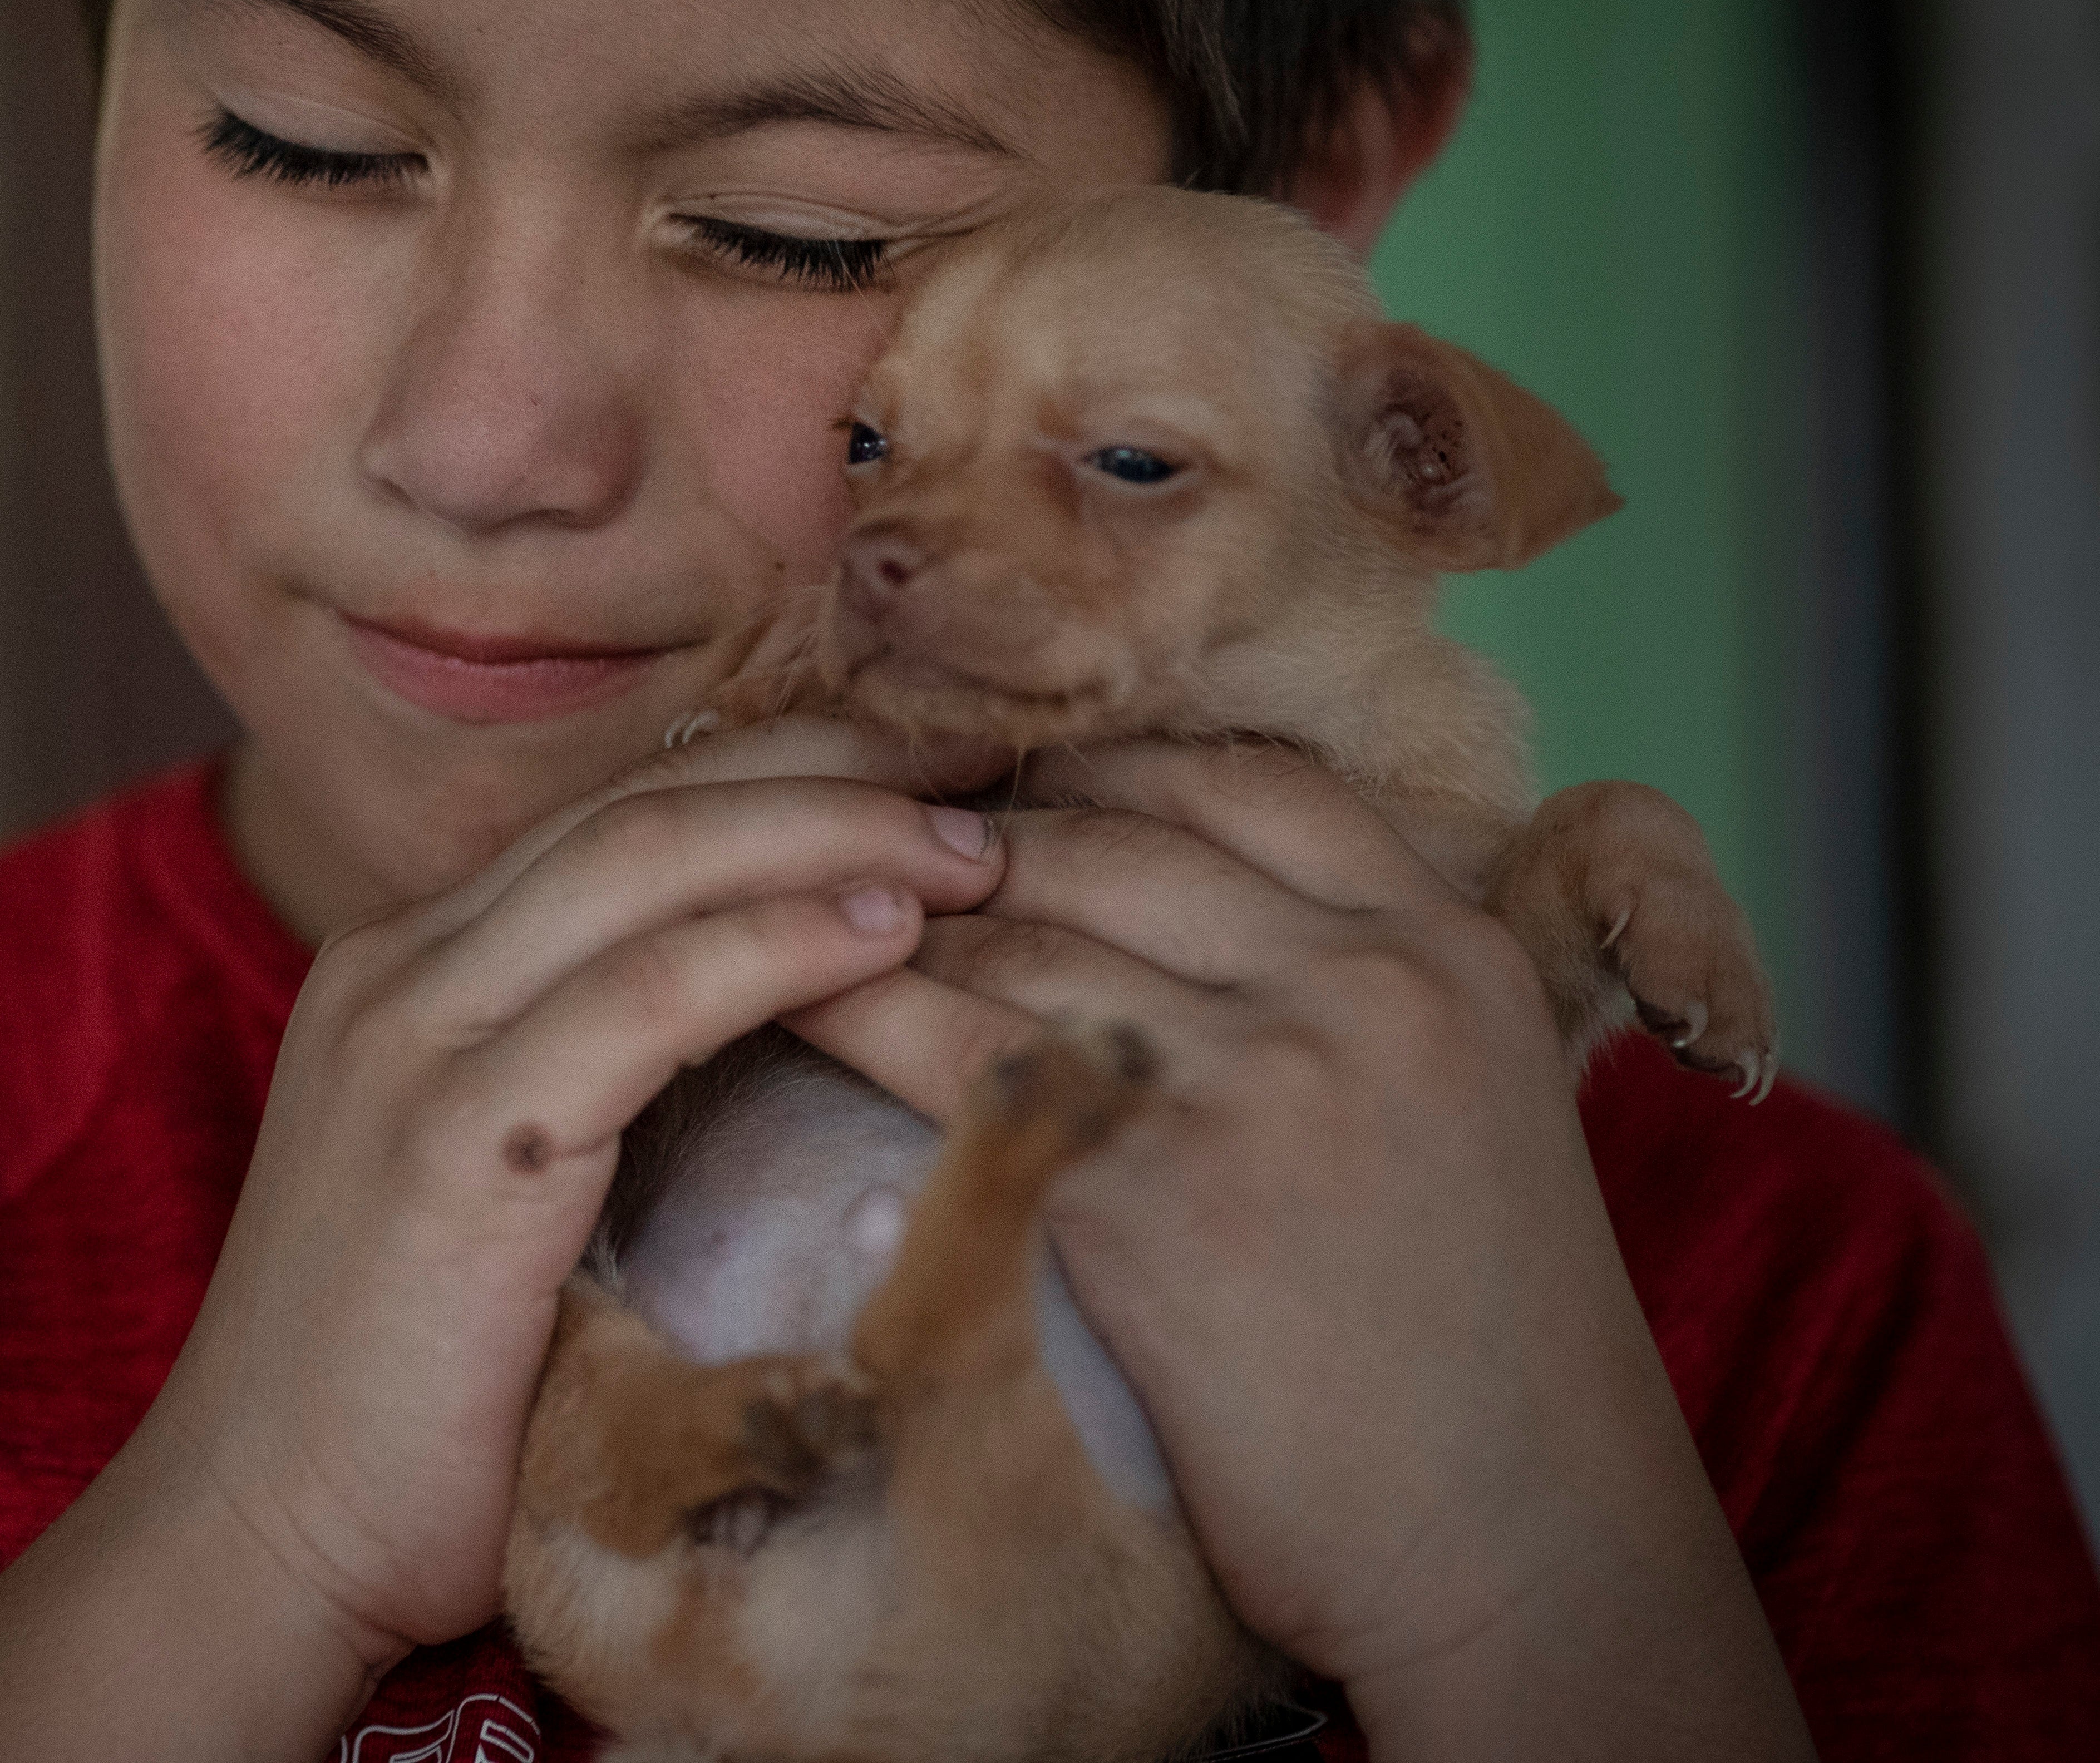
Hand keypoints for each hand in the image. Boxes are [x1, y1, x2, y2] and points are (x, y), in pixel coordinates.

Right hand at [0, 718, 1003, 1760]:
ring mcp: (415, 1042)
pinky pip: (646, 996)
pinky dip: (777, 945)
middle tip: (983, 774)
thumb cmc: (409, 1400)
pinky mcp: (456, 1142)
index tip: (926, 778)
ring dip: (833, 834)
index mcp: (410, 967)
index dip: (784, 774)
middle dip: (831, 769)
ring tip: (975, 848)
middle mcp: (399, 969)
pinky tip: (887, 933)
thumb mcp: (499, 1190)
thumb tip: (782, 1041)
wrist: (251, 1544)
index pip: (619, 815)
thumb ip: (596, 1086)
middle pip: (645, 803)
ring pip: (649, 863)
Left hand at [788, 741, 1810, 1761]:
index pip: (1240, 780)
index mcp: (1450, 947)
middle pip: (1109, 843)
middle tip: (866, 851)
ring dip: (894, 923)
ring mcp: (1255, 1081)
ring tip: (801, 924)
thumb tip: (1182, 913)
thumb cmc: (1485, 1351)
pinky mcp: (1148, 1194)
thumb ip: (1351, 990)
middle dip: (973, 845)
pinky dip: (857, 1018)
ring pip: (1015, 940)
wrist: (1524, 1545)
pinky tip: (787, 1005)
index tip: (1003, 781)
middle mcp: (1361, 985)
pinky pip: (955, 1058)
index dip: (1100, 765)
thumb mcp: (1469, 1104)